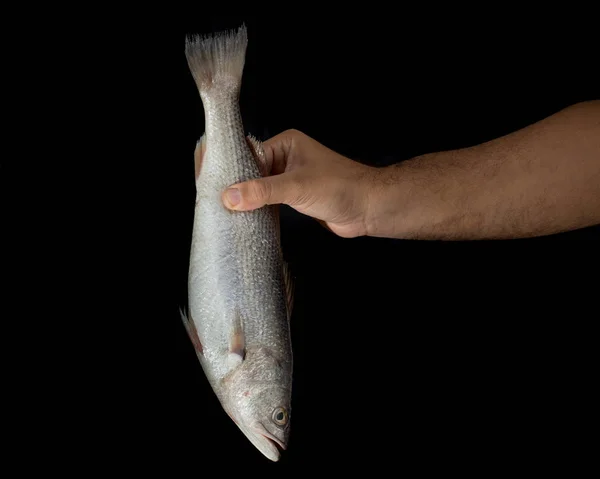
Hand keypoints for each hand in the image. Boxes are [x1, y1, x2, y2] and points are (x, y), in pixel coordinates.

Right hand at [221, 129, 377, 237]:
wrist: (369, 208)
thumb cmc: (340, 188)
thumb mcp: (297, 187)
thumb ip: (262, 191)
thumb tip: (228, 197)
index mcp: (286, 144)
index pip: (249, 153)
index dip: (231, 168)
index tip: (211, 182)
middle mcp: (286, 158)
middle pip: (252, 171)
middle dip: (237, 186)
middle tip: (214, 201)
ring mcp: (291, 179)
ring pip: (260, 188)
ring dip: (248, 200)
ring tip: (225, 213)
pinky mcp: (295, 198)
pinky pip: (270, 201)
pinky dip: (259, 209)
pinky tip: (246, 219)